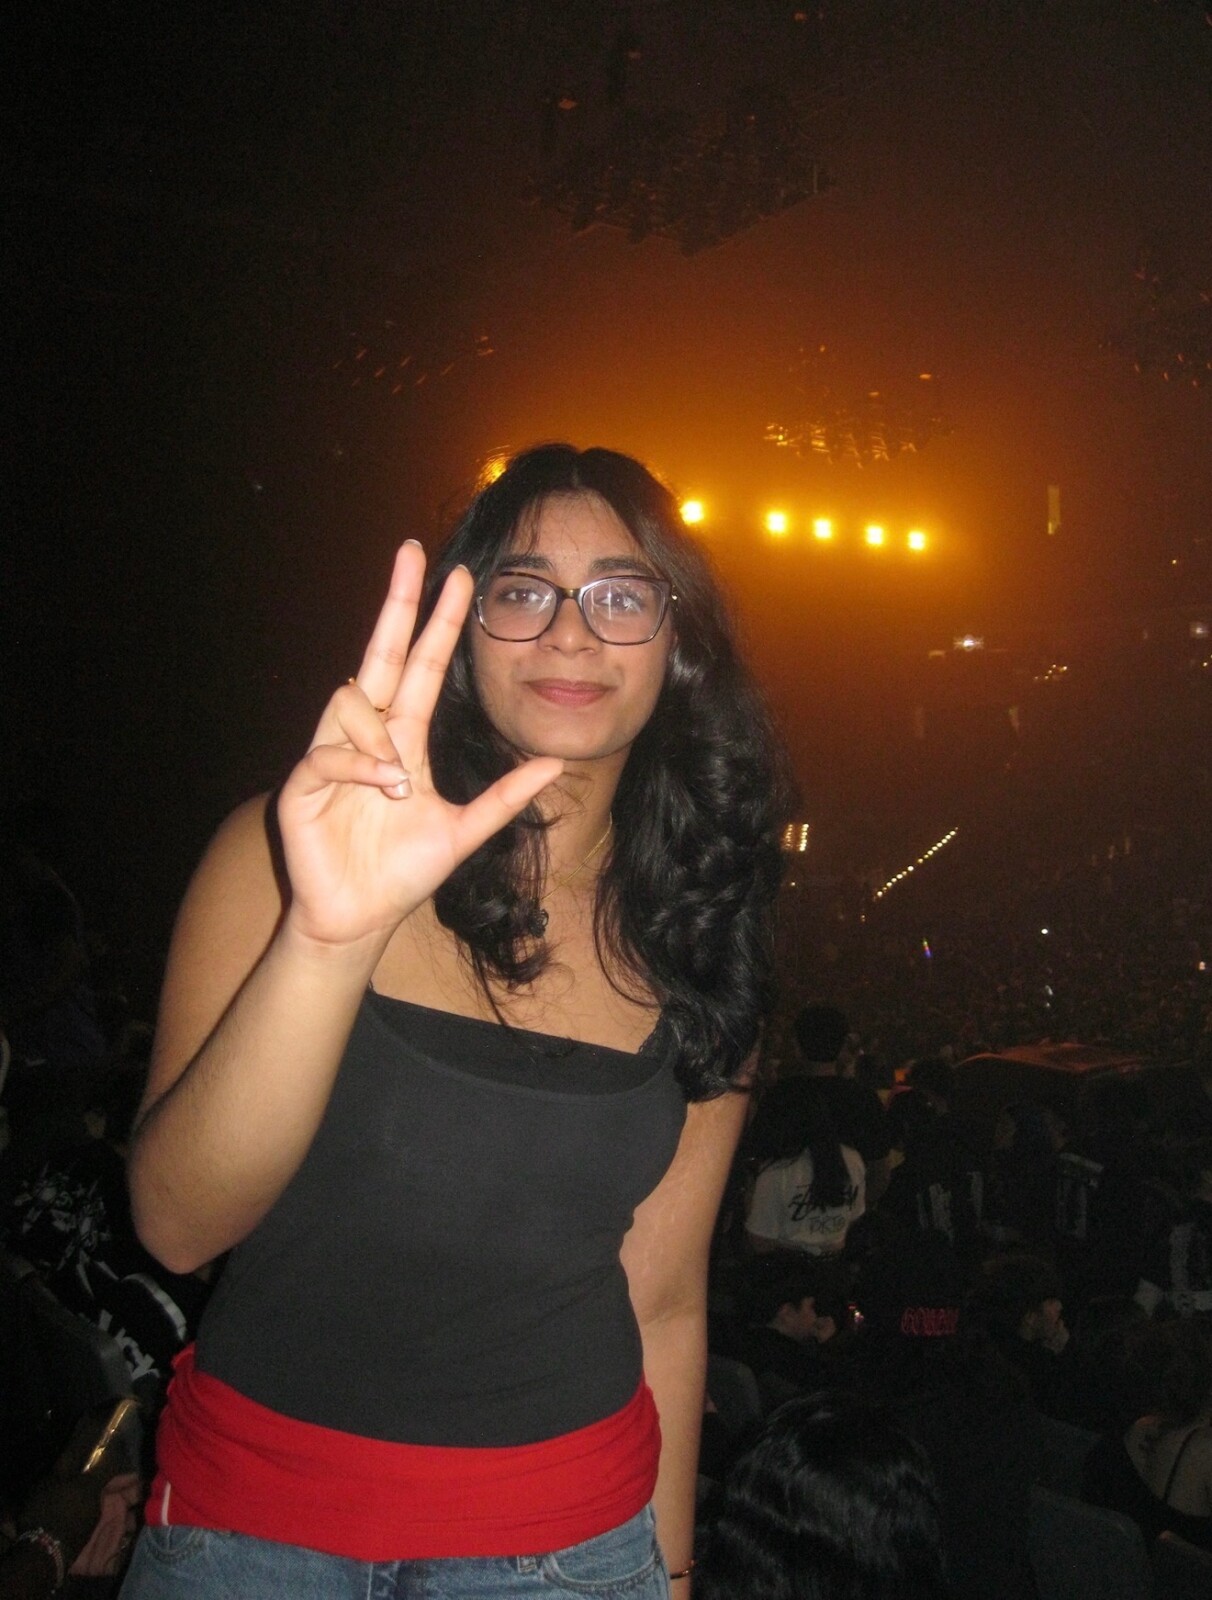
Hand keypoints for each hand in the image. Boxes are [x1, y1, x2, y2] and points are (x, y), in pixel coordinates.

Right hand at [278, 542, 561, 949]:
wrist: (360, 919)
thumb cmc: (403, 873)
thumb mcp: (465, 831)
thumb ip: (505, 798)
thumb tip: (554, 763)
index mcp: (403, 740)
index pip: (420, 666)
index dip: (437, 624)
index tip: (460, 578)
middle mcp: (367, 736)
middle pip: (378, 654)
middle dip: (395, 603)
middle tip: (409, 552)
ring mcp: (331, 755)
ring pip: (348, 699)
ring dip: (379, 734)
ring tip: (399, 782)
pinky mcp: (303, 784)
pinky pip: (328, 752)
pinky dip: (359, 765)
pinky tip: (383, 789)